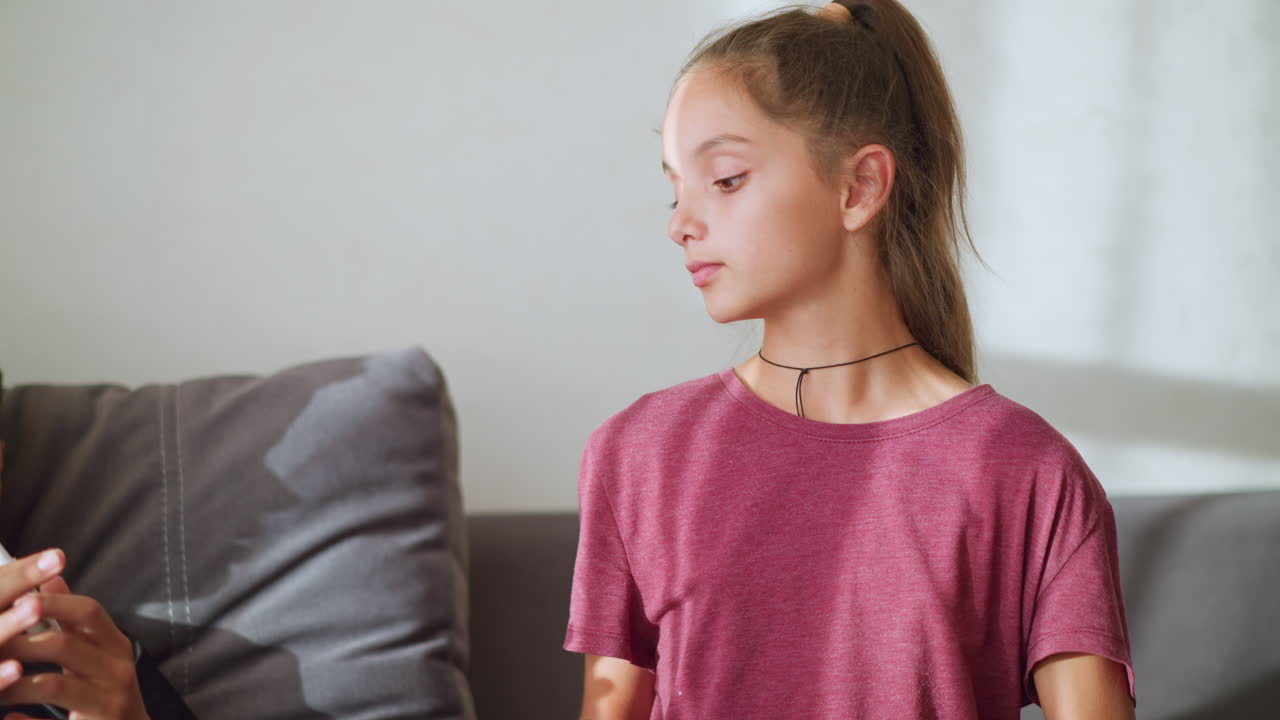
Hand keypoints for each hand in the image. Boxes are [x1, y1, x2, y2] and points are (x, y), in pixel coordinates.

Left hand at [0, 549, 149, 719]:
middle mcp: (117, 668)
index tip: (20, 598)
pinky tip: (9, 717)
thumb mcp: (98, 650)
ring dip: (13, 683)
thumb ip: (72, 619)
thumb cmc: (106, 688)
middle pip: (65, 645)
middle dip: (20, 642)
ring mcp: (109, 700)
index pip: (88, 611)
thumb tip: (49, 580)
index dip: (54, 602)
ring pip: (52, 685)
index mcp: (115, 643)